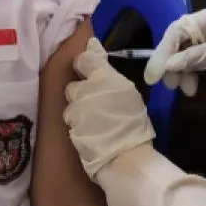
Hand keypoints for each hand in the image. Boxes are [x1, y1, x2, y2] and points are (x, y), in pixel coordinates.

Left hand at [66, 38, 154, 178]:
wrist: (126, 156)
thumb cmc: (135, 123)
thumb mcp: (129, 92)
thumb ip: (109, 74)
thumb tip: (94, 49)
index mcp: (104, 78)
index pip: (83, 60)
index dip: (85, 65)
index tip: (90, 72)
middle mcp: (86, 91)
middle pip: (72, 86)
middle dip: (80, 94)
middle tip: (95, 104)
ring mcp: (76, 111)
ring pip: (70, 106)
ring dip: (78, 112)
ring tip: (94, 123)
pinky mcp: (71, 129)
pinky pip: (72, 124)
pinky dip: (79, 127)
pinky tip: (92, 134)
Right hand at [144, 9, 205, 96]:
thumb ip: (192, 58)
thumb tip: (168, 65)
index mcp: (201, 21)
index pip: (173, 34)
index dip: (161, 54)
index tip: (153, 75)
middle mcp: (200, 29)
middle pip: (175, 46)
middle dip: (170, 66)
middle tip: (170, 85)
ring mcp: (204, 43)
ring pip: (182, 58)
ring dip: (181, 74)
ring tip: (187, 90)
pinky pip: (192, 65)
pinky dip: (190, 76)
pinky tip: (193, 87)